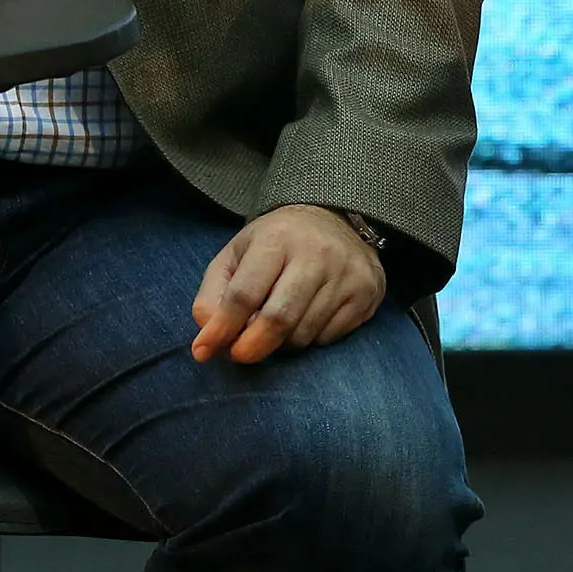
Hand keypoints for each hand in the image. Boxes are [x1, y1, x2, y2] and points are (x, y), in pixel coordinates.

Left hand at [189, 204, 387, 364]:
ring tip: (278, 325)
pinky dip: (311, 338)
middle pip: (278, 319)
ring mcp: (347, 273)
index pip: (244, 294)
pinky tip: (308, 317)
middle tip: (240, 355)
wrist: (336, 217)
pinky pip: (329, 337)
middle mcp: (317, 253)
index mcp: (277, 239)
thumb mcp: (237, 254)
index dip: (222, 328)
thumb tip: (208, 339)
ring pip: (303, 334)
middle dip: (252, 347)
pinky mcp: (368, 292)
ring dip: (282, 342)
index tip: (204, 350)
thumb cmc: (276, 243)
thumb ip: (213, 294)